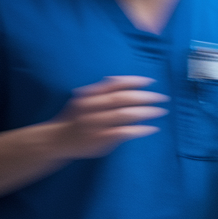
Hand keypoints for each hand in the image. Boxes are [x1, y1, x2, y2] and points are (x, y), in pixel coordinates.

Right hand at [47, 75, 168, 158]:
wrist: (54, 140)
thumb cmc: (73, 118)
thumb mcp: (82, 100)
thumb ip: (99, 89)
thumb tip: (116, 78)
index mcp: (89, 96)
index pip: (114, 85)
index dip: (134, 81)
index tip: (151, 81)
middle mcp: (91, 108)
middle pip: (122, 99)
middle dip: (145, 97)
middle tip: (163, 98)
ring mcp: (95, 124)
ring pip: (125, 115)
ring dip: (147, 112)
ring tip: (161, 111)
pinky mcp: (99, 139)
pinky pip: (124, 133)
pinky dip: (140, 130)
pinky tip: (152, 129)